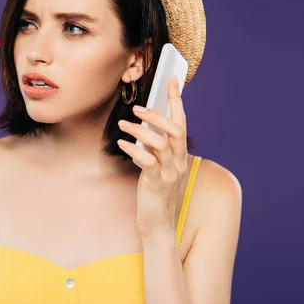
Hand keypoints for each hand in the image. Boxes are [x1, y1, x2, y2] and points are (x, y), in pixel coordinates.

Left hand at [116, 76, 189, 238]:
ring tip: (123, 125)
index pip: (182, 122)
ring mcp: (170, 172)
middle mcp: (179, 161)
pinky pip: (147, 161)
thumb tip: (144, 125)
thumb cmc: (155, 190)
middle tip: (138, 108)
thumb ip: (155, 147)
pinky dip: (134, 149)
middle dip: (158, 115)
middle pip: (175, 130)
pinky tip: (121, 144)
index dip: (176, 100)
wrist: (158, 222)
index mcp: (180, 155)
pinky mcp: (157, 183)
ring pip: (161, 144)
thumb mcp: (157, 165)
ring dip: (141, 131)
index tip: (170, 80)